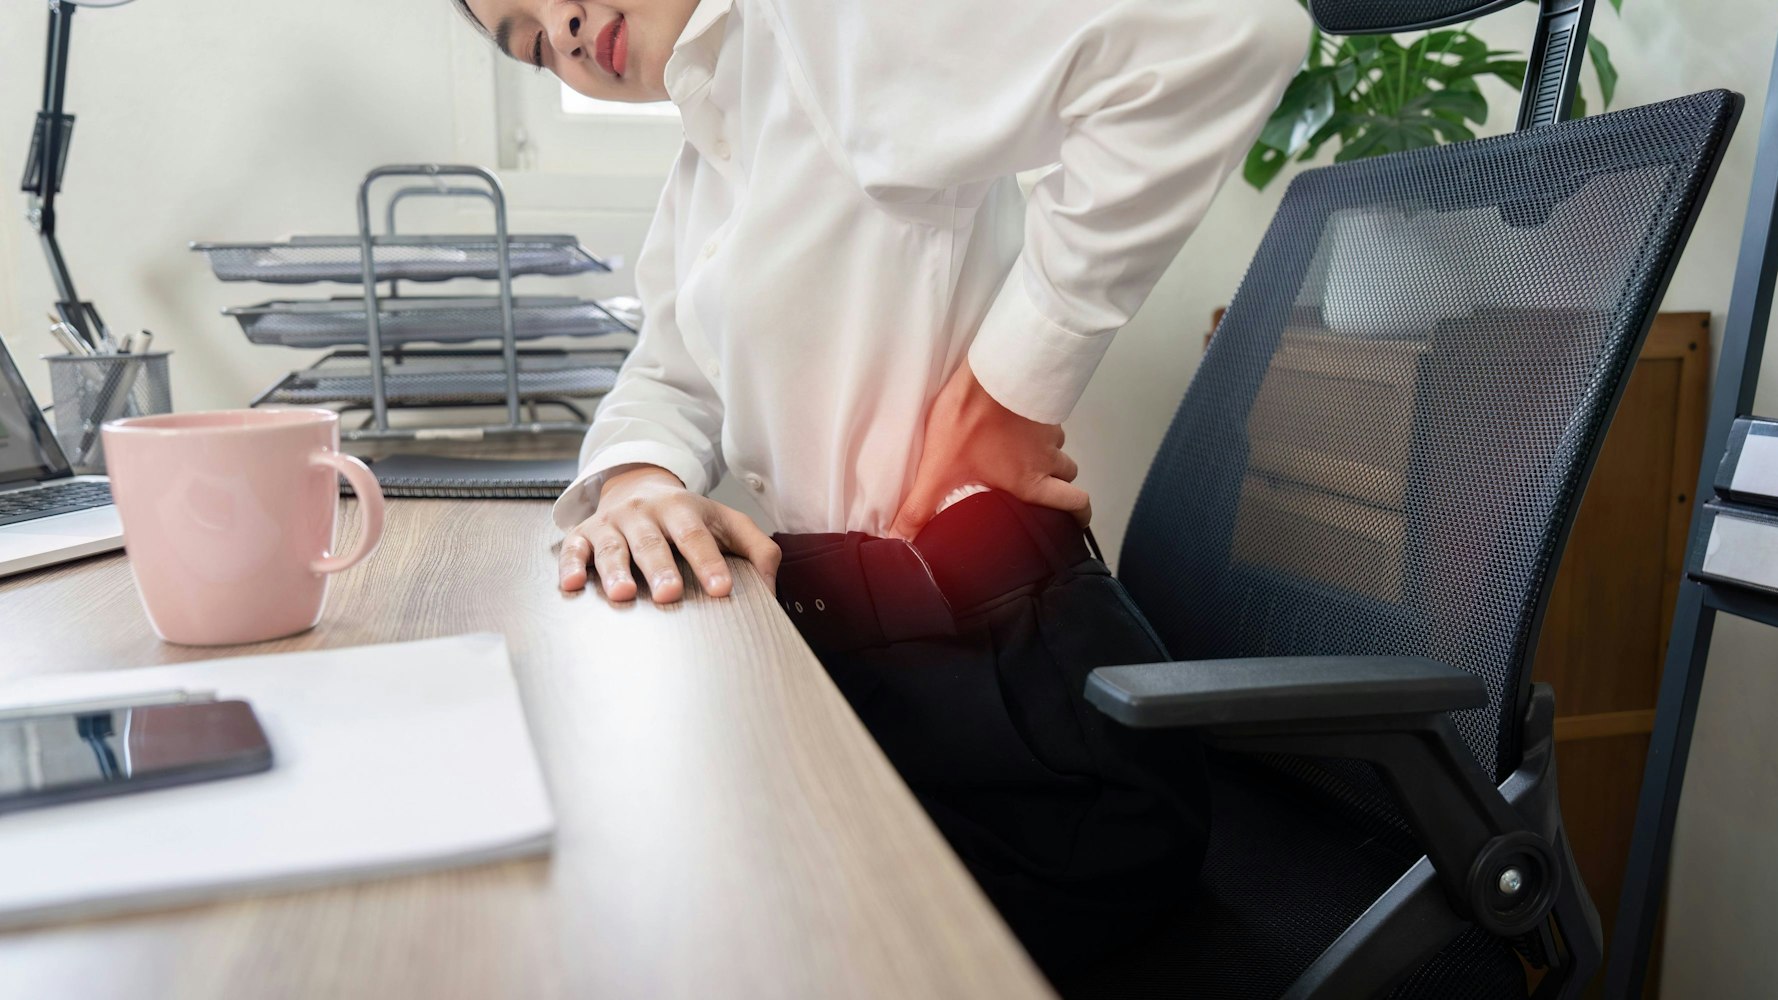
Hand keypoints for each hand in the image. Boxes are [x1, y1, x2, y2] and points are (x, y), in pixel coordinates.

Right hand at [558, 464, 781, 603]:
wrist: (638, 486)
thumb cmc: (687, 517)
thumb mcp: (726, 523)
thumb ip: (757, 550)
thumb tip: (772, 588)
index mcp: (682, 510)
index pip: (696, 536)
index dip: (708, 562)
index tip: (720, 589)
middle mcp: (644, 513)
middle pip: (652, 542)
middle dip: (660, 568)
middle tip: (670, 593)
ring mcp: (611, 523)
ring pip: (612, 546)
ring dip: (616, 570)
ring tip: (623, 595)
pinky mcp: (582, 534)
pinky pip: (573, 549)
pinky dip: (571, 565)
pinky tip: (573, 584)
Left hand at [889, 359, 1088, 538]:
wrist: (993, 369)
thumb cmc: (972, 419)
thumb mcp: (938, 470)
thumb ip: (920, 508)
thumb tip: (903, 539)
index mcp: (1030, 481)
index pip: (1075, 503)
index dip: (1079, 513)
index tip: (1074, 519)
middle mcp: (1047, 457)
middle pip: (1068, 475)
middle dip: (1059, 482)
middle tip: (1040, 485)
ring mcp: (1049, 428)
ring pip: (1059, 446)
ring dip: (1047, 451)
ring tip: (1022, 452)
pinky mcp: (1042, 402)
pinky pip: (1049, 419)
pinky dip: (1038, 425)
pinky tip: (1016, 421)